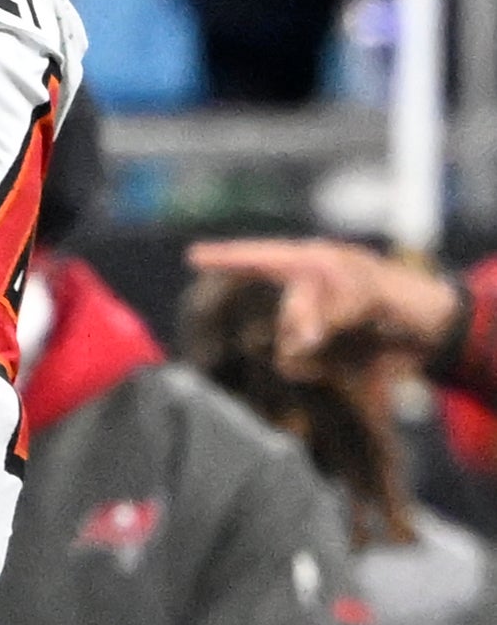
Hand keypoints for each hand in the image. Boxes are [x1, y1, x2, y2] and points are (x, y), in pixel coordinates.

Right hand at [188, 238, 460, 371]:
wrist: (431, 333)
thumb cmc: (399, 299)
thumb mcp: (360, 297)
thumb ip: (322, 315)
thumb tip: (297, 344)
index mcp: (310, 264)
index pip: (259, 257)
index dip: (224, 258)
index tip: (193, 256)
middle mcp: (303, 292)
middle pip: (280, 315)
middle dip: (300, 326)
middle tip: (333, 331)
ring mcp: (308, 324)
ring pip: (286, 346)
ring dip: (313, 354)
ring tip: (349, 344)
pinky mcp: (317, 354)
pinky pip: (301, 367)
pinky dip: (319, 367)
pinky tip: (346, 361)